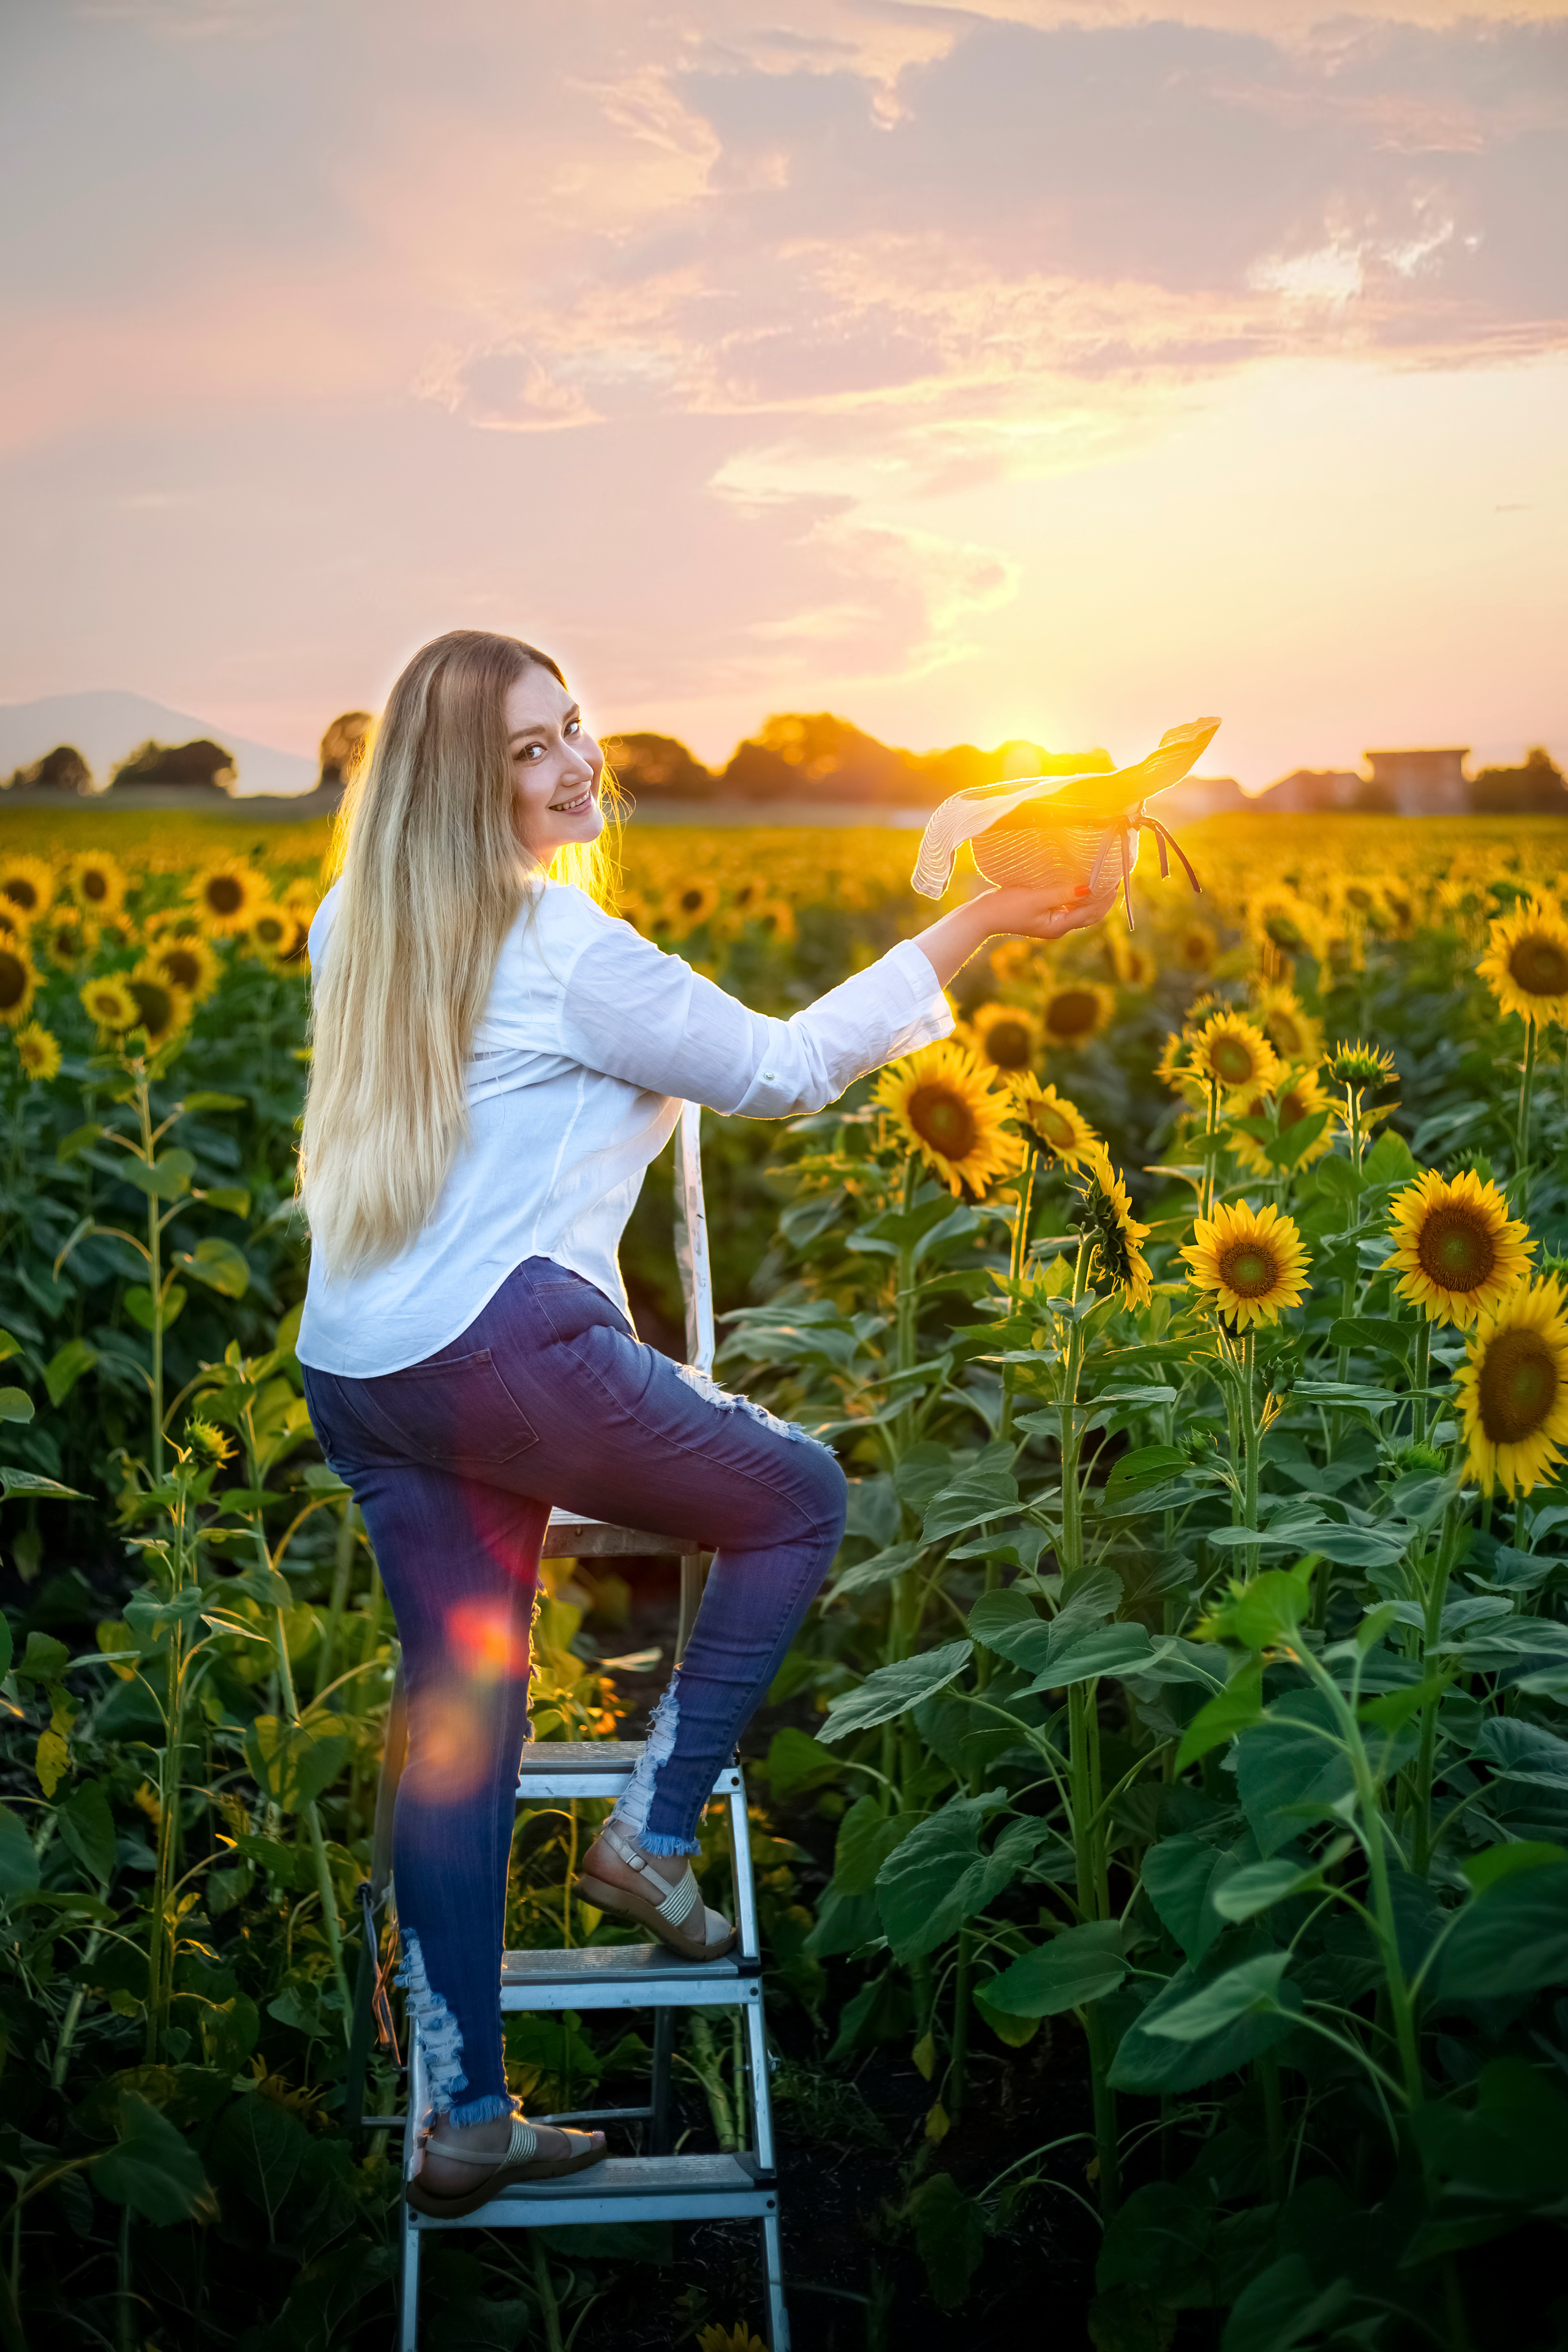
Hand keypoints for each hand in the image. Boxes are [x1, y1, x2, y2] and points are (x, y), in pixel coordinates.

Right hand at [977, 880, 1120, 941]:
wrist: (982, 916)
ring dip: (1093, 898)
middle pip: (1089, 915)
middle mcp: (1058, 927)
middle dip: (1103, 899)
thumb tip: (1089, 888)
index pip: (1091, 913)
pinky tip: (1082, 885)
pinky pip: (1069, 907)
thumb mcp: (1037, 898)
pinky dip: (1079, 897)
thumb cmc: (1006, 907)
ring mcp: (1051, 922)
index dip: (1105, 898)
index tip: (1115, 880)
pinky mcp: (1044, 915)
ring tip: (1103, 880)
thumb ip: (1063, 893)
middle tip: (1114, 879)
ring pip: (1080, 911)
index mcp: (1058, 926)